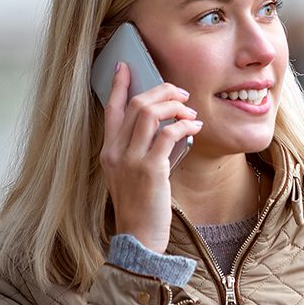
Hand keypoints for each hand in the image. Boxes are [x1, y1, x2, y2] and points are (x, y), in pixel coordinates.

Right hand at [100, 63, 200, 252]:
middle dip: (161, 92)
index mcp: (108, 152)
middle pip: (135, 105)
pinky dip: (184, 126)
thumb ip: (144, 152)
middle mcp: (114, 152)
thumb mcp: (135, 175)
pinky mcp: (149, 170)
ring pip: (149, 113)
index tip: (125, 66)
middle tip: (181, 94)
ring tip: (191, 111)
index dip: (118, 86)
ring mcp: (130, 160)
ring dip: (175, 106)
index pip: (110, 110)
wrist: (138, 238)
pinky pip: (167, 135)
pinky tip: (195, 128)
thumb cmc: (142, 207)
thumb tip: (170, 129)